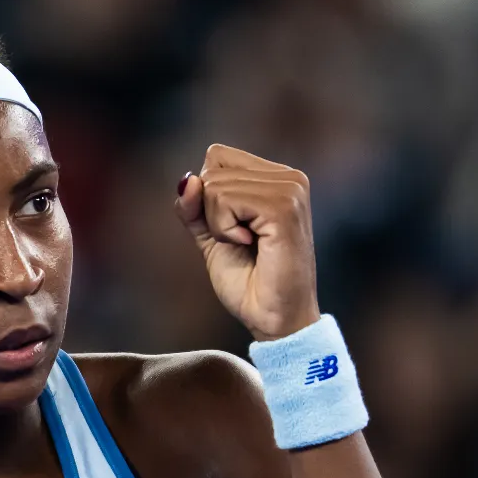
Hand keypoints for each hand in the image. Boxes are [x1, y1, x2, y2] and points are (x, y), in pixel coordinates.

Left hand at [173, 144, 319, 341]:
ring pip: (215, 185)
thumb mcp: (211, 235)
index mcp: (277, 178)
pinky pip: (225, 200)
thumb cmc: (248, 282)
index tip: (232, 229)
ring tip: (247, 246)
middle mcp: (290, 178)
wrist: (273, 320)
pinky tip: (249, 245)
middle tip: (241, 242)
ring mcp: (291, 190)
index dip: (207, 195)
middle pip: (213, 169)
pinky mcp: (284, 208)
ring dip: (218, 225)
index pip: (217, 156)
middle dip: (211, 212)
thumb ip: (194, 206)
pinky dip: (224, 229)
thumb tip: (187, 180)